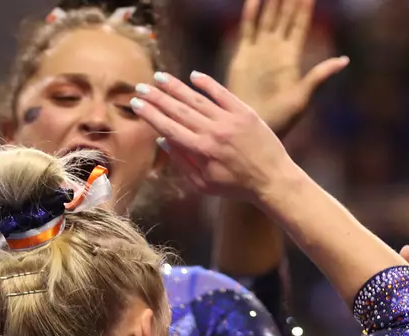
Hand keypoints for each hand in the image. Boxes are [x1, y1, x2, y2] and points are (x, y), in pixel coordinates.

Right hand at [133, 72, 296, 202]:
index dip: (150, 114)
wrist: (272, 180)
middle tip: (141, 86)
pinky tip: (193, 76)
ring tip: (160, 77)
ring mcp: (229, 120)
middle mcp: (213, 132)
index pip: (168, 127)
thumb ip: (181, 162)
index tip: (136, 103)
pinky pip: (222, 94)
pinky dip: (207, 84)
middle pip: (178, 110)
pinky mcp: (244, 113)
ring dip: (176, 87)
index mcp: (201, 151)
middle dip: (157, 97)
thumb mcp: (204, 184)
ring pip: (197, 99)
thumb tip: (163, 139)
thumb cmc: (236, 186)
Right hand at [227, 0, 347, 137]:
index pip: (300, 24)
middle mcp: (276, 50)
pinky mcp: (243, 55)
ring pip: (267, 17)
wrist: (254, 127)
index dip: (304, 6)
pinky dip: (251, 12)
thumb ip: (320, 75)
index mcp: (291, 57)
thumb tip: (344, 60)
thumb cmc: (281, 118)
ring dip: (271, 1)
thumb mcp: (303, 97)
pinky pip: (248, 28)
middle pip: (284, 16)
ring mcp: (259, 51)